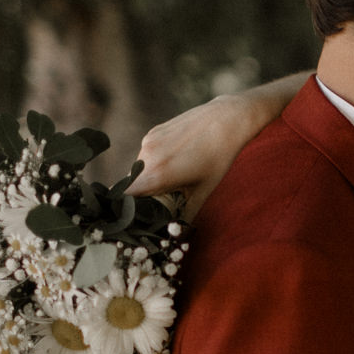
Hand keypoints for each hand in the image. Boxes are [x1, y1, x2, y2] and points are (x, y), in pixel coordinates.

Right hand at [128, 79, 297, 218]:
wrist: (226, 120)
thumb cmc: (218, 157)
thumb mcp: (203, 192)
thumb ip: (185, 215)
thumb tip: (177, 234)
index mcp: (157, 174)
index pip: (128, 197)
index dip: (131, 207)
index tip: (141, 213)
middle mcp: (147, 156)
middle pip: (135, 183)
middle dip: (147, 192)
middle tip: (170, 192)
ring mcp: (148, 141)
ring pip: (141, 167)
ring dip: (153, 174)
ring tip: (179, 170)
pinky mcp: (152, 131)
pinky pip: (147, 153)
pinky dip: (157, 159)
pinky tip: (179, 155)